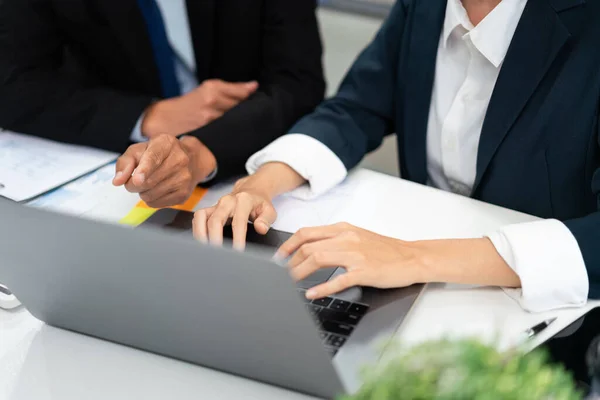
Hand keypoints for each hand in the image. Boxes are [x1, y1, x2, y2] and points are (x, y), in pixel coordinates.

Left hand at [113, 135, 215, 207]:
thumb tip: (118, 181)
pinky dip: (151, 199)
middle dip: (133, 184)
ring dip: (142, 192)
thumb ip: (125, 162)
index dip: (144, 170)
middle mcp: (180, 160)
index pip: (154, 158)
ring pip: (151, 195)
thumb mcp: (139, 150)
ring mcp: (184, 178)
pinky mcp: (184, 194)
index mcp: (166, 144)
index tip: (136, 180)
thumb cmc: (159, 154)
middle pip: (149, 181)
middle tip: (134, 180)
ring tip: (148, 183)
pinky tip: (157, 190)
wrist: (189, 160)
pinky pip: (157, 204)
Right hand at [142, 79, 258, 137]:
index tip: (258, 95)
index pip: (241, 92)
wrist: (166, 118)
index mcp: (212, 88)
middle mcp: (213, 100)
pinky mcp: (209, 130)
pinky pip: (227, 128)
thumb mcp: (206, 90)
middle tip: (254, 111)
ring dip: (241, 119)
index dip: (251, 95)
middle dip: (248, 108)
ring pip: (235, 118)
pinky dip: (232, 128)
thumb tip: (253, 86)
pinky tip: (233, 130)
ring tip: (243, 121)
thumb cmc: (189, 104)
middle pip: (241, 106)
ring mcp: (211, 116)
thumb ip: (230, 89)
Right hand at [193, 163, 305, 248]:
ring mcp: (216, 204)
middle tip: (216, 254)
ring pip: (201, 217)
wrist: (250, 191)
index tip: (237, 252)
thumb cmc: (259, 204)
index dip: (238, 237)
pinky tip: (200, 243)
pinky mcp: (209, 209)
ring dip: (200, 234)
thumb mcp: (269, 210)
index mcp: (243, 201)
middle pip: (215, 219)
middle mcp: (227, 201)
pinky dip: (197, 230)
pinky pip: (198, 218)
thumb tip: (260, 228)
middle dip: (214, 238)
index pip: (238, 221)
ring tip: (203, 250)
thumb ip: (266, 219)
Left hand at [276, 223, 520, 299]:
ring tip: (289, 282)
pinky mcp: (364, 271)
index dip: (288, 244)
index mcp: (343, 229)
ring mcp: (355, 254)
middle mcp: (347, 238)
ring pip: (318, 259)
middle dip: (289, 261)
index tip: (278, 256)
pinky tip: (312, 294)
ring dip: (299, 272)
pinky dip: (321, 287)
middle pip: (308, 246)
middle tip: (279, 273)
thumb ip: (335, 240)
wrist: (413, 257)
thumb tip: (310, 249)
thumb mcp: (358, 236)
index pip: (307, 232)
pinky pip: (338, 279)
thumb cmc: (386, 250)